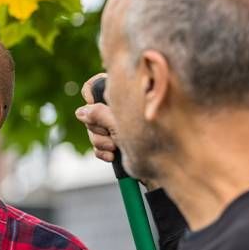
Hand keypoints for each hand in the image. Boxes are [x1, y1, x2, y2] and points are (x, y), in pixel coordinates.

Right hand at [75, 73, 159, 190]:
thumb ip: (99, 114)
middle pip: (90, 112)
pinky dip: (103, 152)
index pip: (94, 86)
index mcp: (123, 91)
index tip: (97, 106)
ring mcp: (116, 125)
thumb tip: (81, 112)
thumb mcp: (122, 122)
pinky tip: (113, 155)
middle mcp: (119, 107)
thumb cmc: (153, 135)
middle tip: (113, 131)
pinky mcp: (115, 142)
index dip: (91, 96)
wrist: (167, 162)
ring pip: (92, 131)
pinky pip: (97, 146)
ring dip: (101, 141)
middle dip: (98, 126)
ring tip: (117, 146)